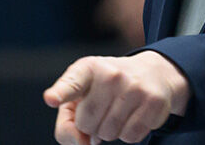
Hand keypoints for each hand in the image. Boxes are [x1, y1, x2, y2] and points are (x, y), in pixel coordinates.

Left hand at [43, 51, 189, 143]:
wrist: (152, 73)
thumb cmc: (105, 89)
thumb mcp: (80, 97)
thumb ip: (67, 124)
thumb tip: (82, 144)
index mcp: (87, 68)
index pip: (72, 83)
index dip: (60, 93)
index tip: (51, 99)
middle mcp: (110, 74)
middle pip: (86, 124)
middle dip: (91, 126)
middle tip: (102, 109)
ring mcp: (134, 87)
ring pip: (108, 134)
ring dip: (109, 132)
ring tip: (117, 111)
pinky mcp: (153, 102)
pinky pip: (130, 137)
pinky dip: (128, 134)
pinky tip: (132, 116)